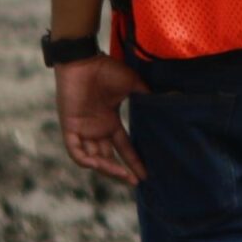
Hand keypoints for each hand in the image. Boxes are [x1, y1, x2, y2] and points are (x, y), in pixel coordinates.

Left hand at [55, 54, 145, 185]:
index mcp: (109, 122)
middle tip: (135, 181)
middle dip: (121, 171)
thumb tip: (170, 98)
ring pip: (93, 159)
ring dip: (107, 169)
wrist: (83, 60)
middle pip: (108, 158)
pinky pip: (76, 151)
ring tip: (124, 176)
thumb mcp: (132, 84)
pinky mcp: (70, 127)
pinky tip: (98, 165)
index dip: (134, 160)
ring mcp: (83, 130)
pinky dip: (86, 160)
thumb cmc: (106, 69)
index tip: (146, 173)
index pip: (123, 147)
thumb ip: (146, 95)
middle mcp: (96, 129)